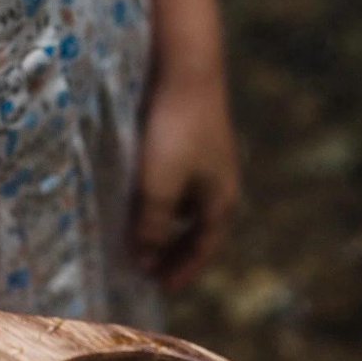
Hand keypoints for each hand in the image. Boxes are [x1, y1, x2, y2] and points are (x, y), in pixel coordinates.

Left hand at [133, 71, 240, 290]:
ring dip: (167, 232)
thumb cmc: (175, 135)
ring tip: (143, 245)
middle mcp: (219, 187)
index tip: (160, 288)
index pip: (202, 250)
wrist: (185, 72)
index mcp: (219, 203)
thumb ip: (150, 229)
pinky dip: (163, 208)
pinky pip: (180, 190)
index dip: (182, 272)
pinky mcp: (193, 147)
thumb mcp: (158, 190)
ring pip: (188, 212)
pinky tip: (143, 207)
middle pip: (198, 234)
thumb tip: (142, 262)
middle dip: (175, 256)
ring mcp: (208, 166)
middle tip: (150, 274)